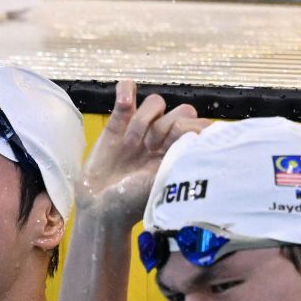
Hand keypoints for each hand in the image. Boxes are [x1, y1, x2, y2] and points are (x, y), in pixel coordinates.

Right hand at [75, 81, 208, 225]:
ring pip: (156, 102)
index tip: (180, 145)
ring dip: (145, 120)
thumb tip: (200, 142)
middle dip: (167, 127)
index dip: (192, 129)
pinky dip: (125, 90)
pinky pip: (126, 93)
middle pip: (180, 111)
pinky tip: (123, 100)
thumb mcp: (164, 186)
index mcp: (180, 153)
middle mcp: (164, 139)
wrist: (101, 210)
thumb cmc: (133, 204)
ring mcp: (141, 129)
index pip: (198, 125)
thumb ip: (180, 161)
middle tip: (152, 149)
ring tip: (131, 144)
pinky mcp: (117, 124)